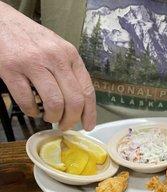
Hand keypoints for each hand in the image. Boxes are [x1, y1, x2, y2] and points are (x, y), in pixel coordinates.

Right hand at [0, 1, 95, 130]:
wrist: (1, 22)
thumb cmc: (32, 40)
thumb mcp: (57, 50)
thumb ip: (69, 72)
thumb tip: (79, 105)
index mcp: (70, 54)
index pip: (87, 90)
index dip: (89, 113)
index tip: (87, 126)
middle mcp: (55, 58)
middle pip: (73, 101)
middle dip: (70, 120)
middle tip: (64, 125)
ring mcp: (33, 63)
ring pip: (54, 103)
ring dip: (52, 117)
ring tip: (48, 117)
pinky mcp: (12, 69)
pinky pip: (27, 102)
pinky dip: (31, 111)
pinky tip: (32, 108)